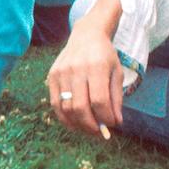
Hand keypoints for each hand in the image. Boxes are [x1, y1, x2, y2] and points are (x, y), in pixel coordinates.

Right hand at [47, 4, 124, 136]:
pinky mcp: (52, 76)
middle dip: (91, 126)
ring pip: (66, 108)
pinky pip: (55, 103)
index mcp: (96, 66)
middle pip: (81, 107)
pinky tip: (74, 123)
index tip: (112, 124)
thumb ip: (116, 98)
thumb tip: (115, 123)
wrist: (87, 35)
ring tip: (88, 128)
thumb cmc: (105, 56)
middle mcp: (76, 69)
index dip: (106, 118)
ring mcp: (61, 72)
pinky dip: (64, 118)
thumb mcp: (117, 73)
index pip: (99, 101)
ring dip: (78, 124)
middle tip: (99, 132)